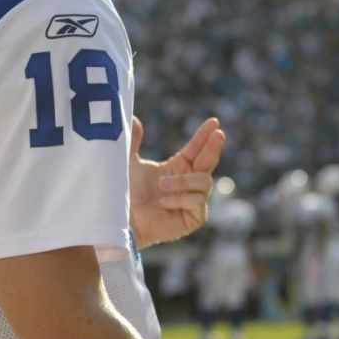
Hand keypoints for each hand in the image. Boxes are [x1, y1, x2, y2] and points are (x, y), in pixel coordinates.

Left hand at [129, 116, 226, 247]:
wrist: (120, 220)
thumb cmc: (124, 195)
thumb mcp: (128, 163)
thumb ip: (133, 141)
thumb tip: (133, 118)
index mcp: (177, 168)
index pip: (196, 149)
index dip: (204, 136)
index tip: (214, 122)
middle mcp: (188, 184)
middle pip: (208, 162)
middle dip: (213, 147)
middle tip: (218, 134)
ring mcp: (193, 201)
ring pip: (204, 182)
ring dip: (183, 181)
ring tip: (161, 184)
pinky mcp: (194, 218)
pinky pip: (197, 202)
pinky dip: (180, 198)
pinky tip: (163, 201)